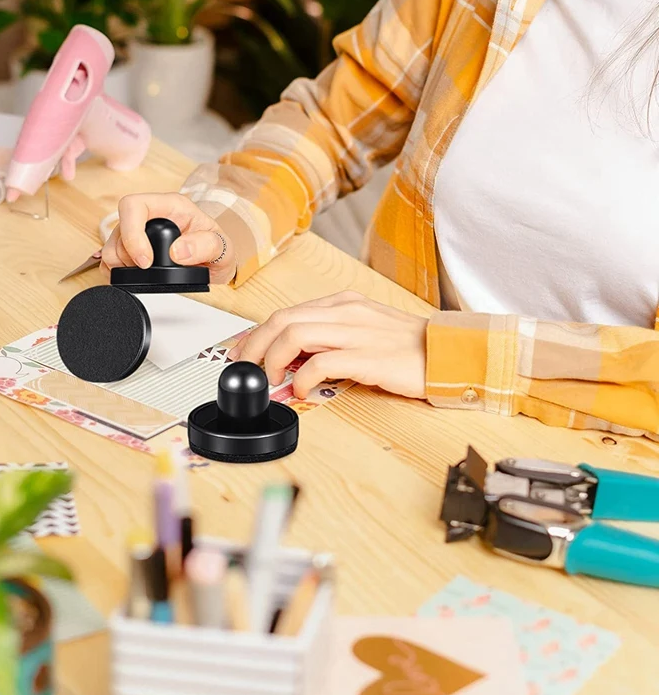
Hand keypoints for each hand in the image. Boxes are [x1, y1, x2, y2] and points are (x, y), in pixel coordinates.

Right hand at [100, 193, 235, 283]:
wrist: (215, 263)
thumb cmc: (217, 249)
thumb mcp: (222, 248)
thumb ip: (206, 246)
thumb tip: (178, 252)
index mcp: (171, 206)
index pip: (135, 206)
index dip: (133, 234)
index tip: (146, 261)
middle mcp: (151, 215)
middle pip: (118, 228)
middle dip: (126, 255)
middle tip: (147, 271)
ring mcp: (138, 232)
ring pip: (111, 246)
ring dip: (120, 265)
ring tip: (145, 274)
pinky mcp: (131, 249)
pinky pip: (109, 259)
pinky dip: (115, 272)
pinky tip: (133, 277)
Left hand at [228, 291, 427, 399]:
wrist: (450, 354)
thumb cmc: (409, 346)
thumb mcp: (364, 329)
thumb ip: (331, 336)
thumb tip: (294, 356)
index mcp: (343, 303)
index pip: (287, 312)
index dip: (257, 333)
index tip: (244, 352)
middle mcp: (346, 312)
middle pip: (281, 320)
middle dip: (254, 345)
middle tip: (245, 368)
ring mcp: (356, 332)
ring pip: (293, 335)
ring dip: (272, 360)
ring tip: (272, 379)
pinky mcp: (367, 357)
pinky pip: (320, 363)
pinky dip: (302, 378)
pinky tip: (302, 390)